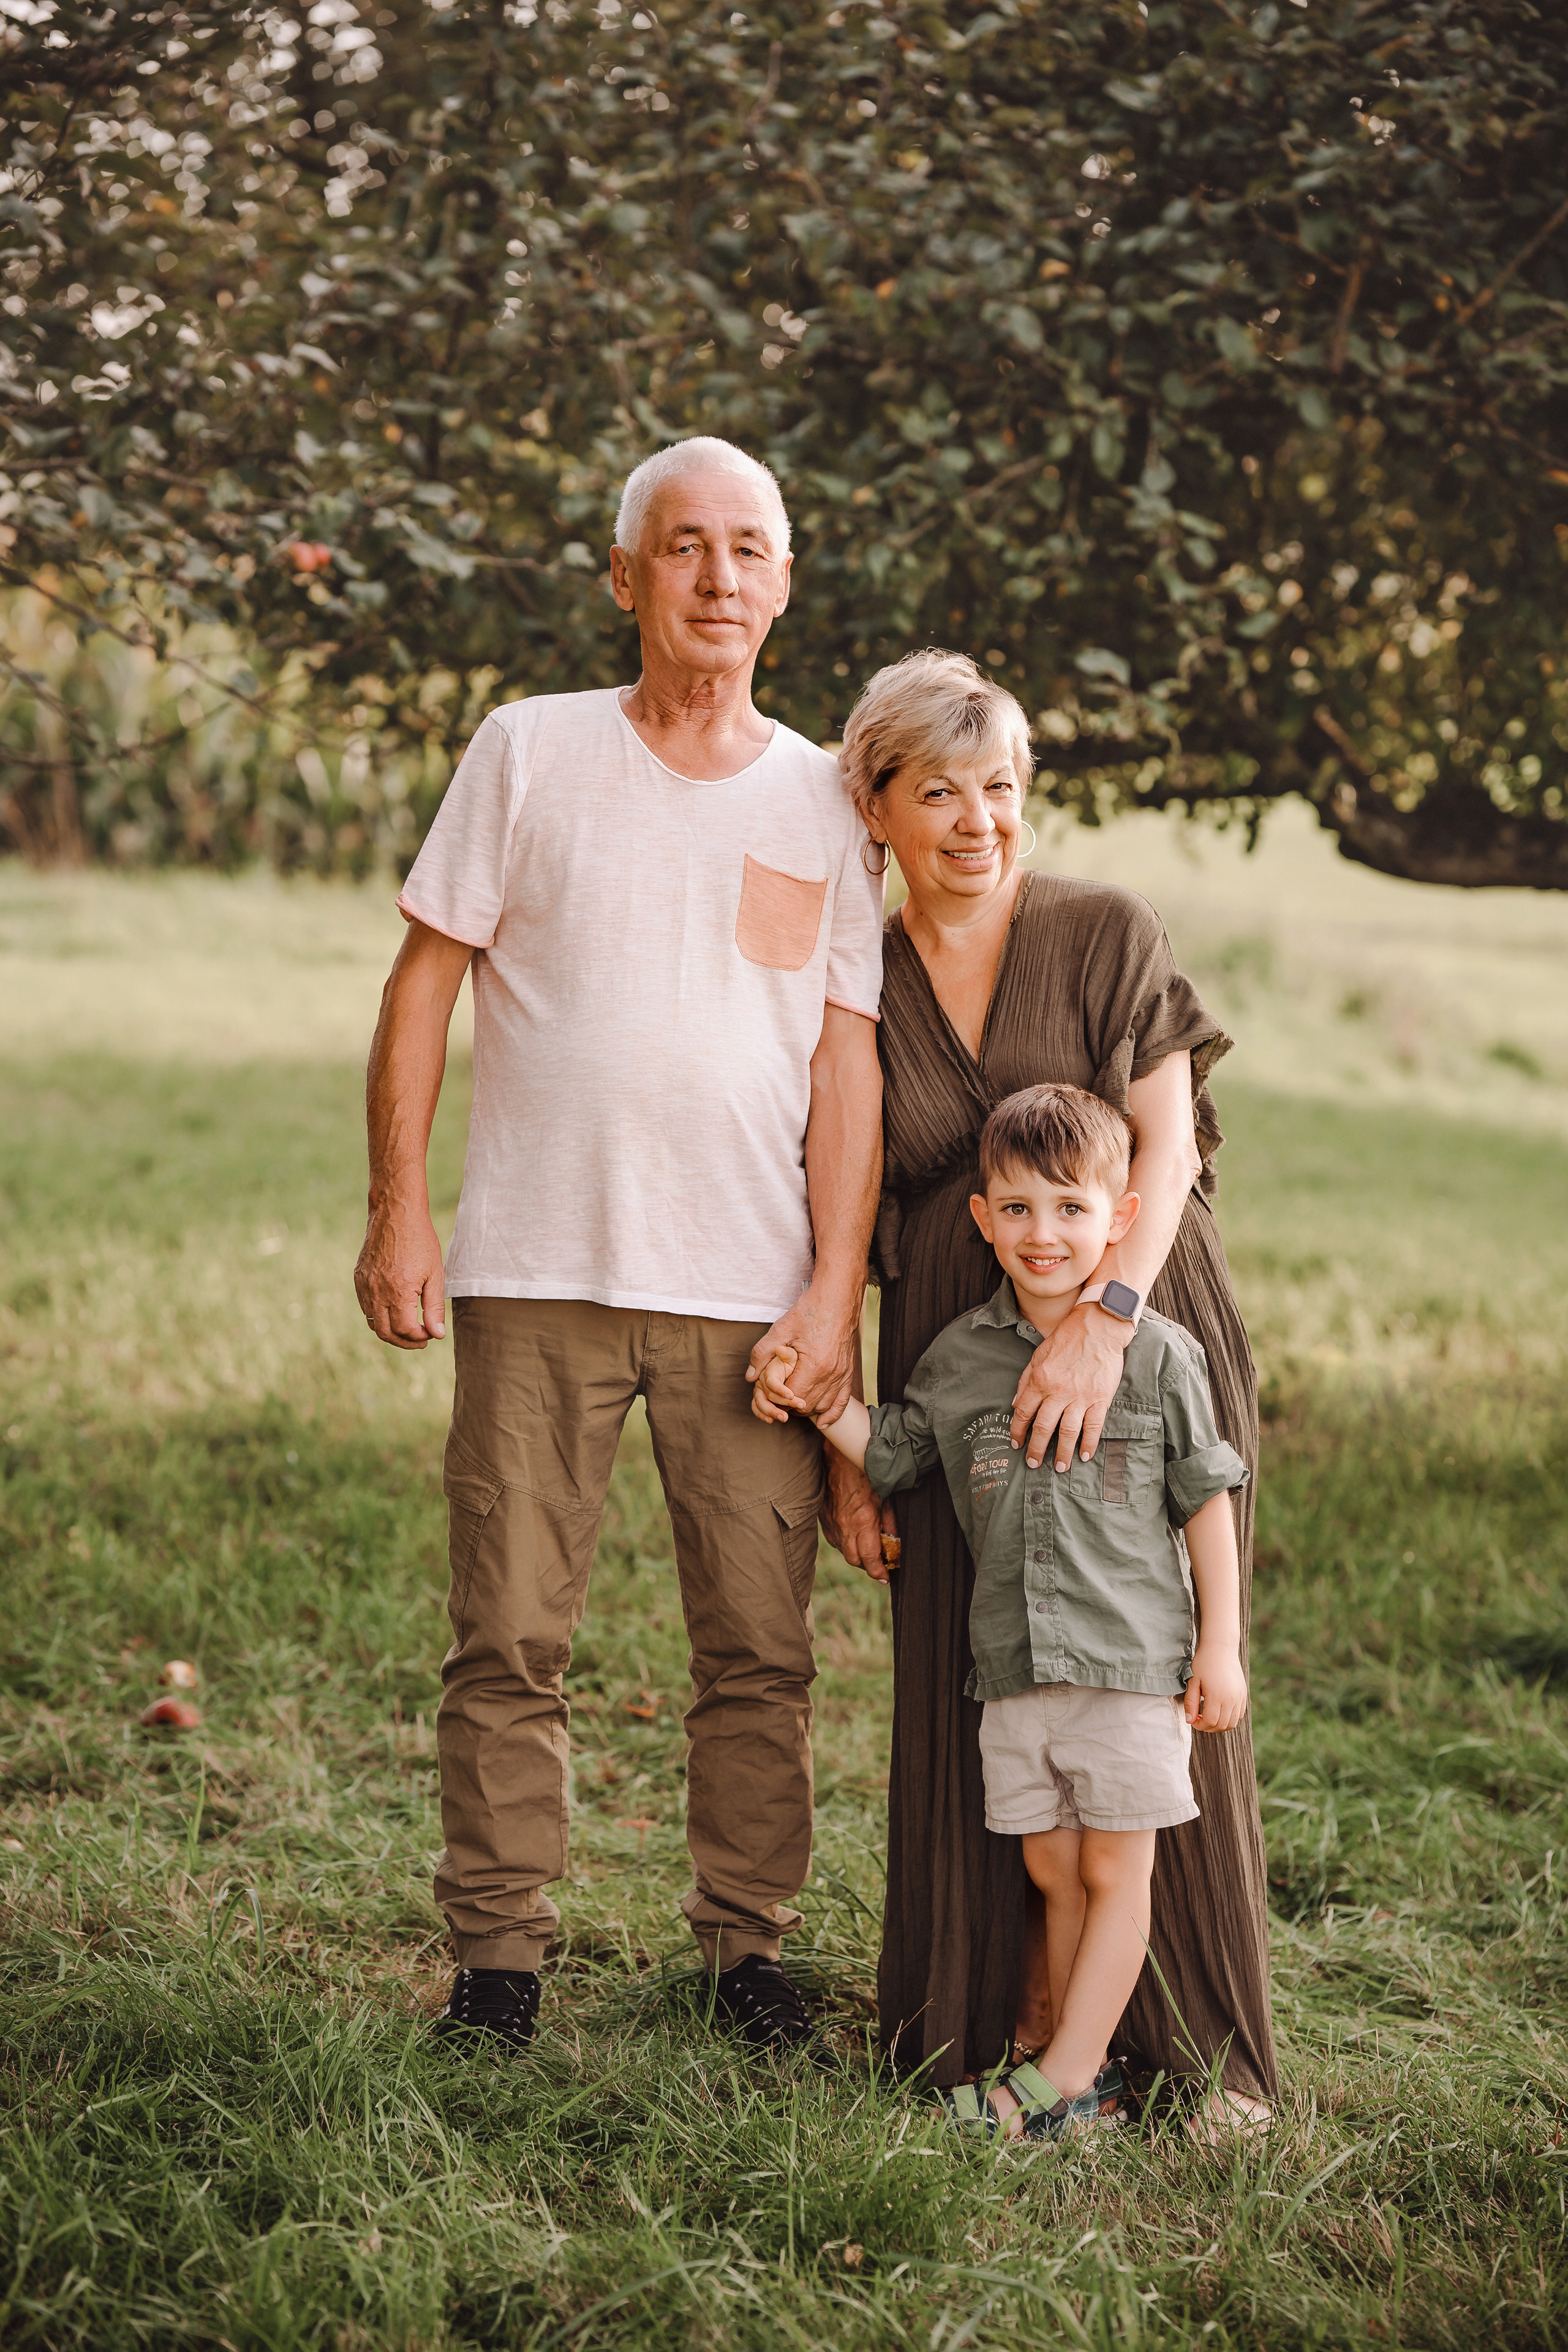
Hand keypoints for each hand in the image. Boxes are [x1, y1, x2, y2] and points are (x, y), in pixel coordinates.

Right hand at [354, 1196, 446, 1349]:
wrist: (395, 1212)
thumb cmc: (420, 1240)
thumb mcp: (435, 1274)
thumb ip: (435, 1307)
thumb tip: (437, 1335)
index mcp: (397, 1291)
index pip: (405, 1330)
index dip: (419, 1337)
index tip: (431, 1334)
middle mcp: (376, 1291)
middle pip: (385, 1333)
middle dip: (404, 1341)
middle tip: (421, 1340)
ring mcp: (364, 1285)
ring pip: (372, 1322)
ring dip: (391, 1331)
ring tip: (409, 1328)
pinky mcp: (358, 1278)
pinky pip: (366, 1307)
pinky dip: (379, 1316)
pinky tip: (395, 1310)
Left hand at [746, 1282, 857, 1423]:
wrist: (837, 1298)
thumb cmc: (809, 1311)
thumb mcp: (781, 1329)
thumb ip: (762, 1353)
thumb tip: (750, 1377)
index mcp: (814, 1365)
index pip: (793, 1397)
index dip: (778, 1398)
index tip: (770, 1391)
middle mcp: (831, 1374)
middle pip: (807, 1405)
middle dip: (789, 1404)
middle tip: (778, 1395)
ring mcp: (842, 1375)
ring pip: (822, 1405)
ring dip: (807, 1408)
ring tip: (793, 1401)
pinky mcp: (848, 1372)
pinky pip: (842, 1402)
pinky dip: (832, 1413)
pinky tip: (822, 1421)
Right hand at [820, 1451, 897, 1583]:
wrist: (839, 1455)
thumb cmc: (865, 1472)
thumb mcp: (886, 1496)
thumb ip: (891, 1521)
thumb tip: (895, 1541)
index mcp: (863, 1521)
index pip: (870, 1559)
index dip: (879, 1572)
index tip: (886, 1577)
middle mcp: (845, 1526)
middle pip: (855, 1560)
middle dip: (868, 1566)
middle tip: (879, 1565)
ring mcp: (832, 1522)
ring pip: (843, 1551)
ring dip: (855, 1555)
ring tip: (867, 1550)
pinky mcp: (824, 1517)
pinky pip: (833, 1539)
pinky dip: (844, 1543)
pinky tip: (853, 1536)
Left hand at [1008, 1302, 1132, 1471]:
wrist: (1097, 1328)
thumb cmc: (1066, 1340)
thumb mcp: (1038, 1356)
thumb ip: (1025, 1381)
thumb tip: (1015, 1405)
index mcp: (1040, 1381)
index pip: (1024, 1412)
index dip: (1018, 1431)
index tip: (1016, 1444)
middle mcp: (1058, 1391)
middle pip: (1044, 1427)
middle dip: (1036, 1449)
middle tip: (1033, 1464)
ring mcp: (1080, 1397)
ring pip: (1068, 1432)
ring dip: (1062, 1452)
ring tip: (1059, 1468)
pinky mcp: (1100, 1398)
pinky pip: (1094, 1426)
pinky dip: (1089, 1443)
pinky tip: (1084, 1455)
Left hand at [1184, 1642, 1247, 1732]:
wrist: (1221, 1648)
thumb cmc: (1204, 1663)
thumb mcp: (1193, 1681)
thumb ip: (1190, 1702)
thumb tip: (1189, 1720)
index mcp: (1217, 1696)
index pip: (1210, 1722)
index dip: (1200, 1725)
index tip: (1193, 1719)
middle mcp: (1231, 1699)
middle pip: (1221, 1725)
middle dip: (1209, 1727)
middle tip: (1199, 1719)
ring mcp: (1239, 1698)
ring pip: (1232, 1723)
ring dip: (1220, 1725)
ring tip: (1209, 1716)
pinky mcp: (1243, 1695)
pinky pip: (1239, 1715)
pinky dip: (1230, 1718)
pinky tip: (1219, 1710)